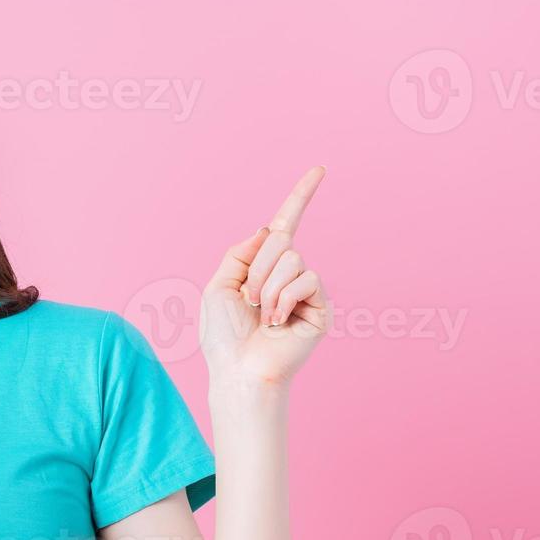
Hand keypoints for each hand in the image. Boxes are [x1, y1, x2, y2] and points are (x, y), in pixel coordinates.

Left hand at [200, 165, 331, 388]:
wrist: (238, 370)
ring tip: (263, 316)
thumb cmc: (224, 335)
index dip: (301, 196)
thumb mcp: (219, 284)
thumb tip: (270, 229)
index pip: (285, 224)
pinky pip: (307, 279)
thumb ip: (241, 252)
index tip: (319, 169)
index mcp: (263, 266)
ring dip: (268, 288)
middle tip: (249, 301)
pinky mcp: (320, 307)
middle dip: (257, 268)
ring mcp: (306, 290)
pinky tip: (278, 323)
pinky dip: (285, 299)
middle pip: (282, 240)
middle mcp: (288, 274)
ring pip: (292, 259)